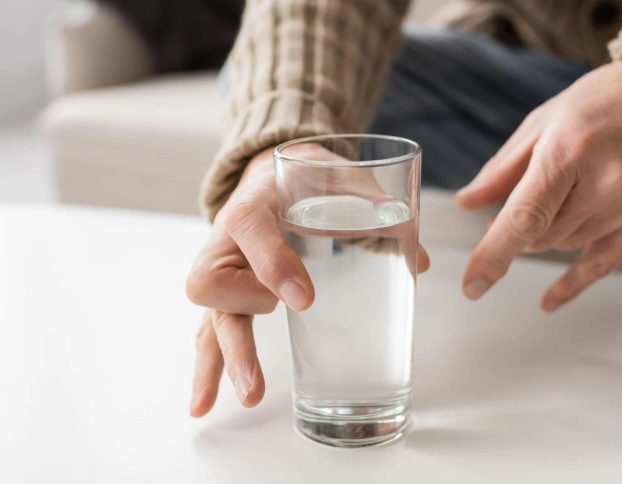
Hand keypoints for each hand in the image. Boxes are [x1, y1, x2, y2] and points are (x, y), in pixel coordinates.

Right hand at [186, 144, 429, 415]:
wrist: (269, 173)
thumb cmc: (303, 177)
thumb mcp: (337, 174)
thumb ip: (375, 205)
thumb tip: (417, 261)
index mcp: (253, 204)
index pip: (251, 230)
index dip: (273, 265)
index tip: (305, 298)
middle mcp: (227, 241)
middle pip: (215, 283)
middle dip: (244, 320)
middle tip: (277, 337)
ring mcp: (224, 272)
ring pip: (212, 317)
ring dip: (229, 358)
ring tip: (249, 396)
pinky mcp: (227, 297)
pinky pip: (211, 333)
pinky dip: (209, 370)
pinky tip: (205, 405)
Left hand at [455, 46, 621, 311]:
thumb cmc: (607, 99)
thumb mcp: (547, 120)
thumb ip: (503, 167)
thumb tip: (465, 204)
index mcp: (570, 148)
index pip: (525, 217)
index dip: (493, 255)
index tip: (472, 285)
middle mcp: (606, 181)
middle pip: (540, 235)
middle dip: (516, 230)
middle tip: (509, 211)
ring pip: (563, 245)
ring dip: (546, 233)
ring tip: (552, 203)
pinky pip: (602, 266)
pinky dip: (572, 283)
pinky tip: (548, 301)